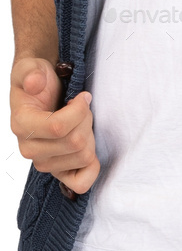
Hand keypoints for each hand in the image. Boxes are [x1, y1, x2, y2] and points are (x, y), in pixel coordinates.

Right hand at [10, 56, 100, 193]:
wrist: (41, 91)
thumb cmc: (38, 81)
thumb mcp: (31, 68)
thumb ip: (30, 72)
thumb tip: (34, 83)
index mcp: (22, 125)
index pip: (59, 128)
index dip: (79, 110)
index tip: (83, 97)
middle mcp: (30, 149)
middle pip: (76, 143)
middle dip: (86, 121)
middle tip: (82, 109)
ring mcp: (44, 163)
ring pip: (83, 157)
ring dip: (90, 136)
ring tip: (81, 123)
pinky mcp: (58, 172)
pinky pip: (81, 183)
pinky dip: (91, 167)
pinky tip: (87, 146)